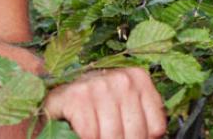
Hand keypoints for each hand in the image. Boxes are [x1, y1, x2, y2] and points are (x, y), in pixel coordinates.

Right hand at [40, 68, 166, 138]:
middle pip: (135, 134)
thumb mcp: (124, 106)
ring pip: (113, 136)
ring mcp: (98, 86)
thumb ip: (142, 118)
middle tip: (108, 137)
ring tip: (97, 135)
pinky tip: (82, 132)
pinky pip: (91, 134)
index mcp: (138, 79)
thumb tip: (156, 137)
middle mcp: (121, 79)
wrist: (56, 100)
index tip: (127, 136)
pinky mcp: (76, 98)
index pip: (156, 127)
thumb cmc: (94, 105)